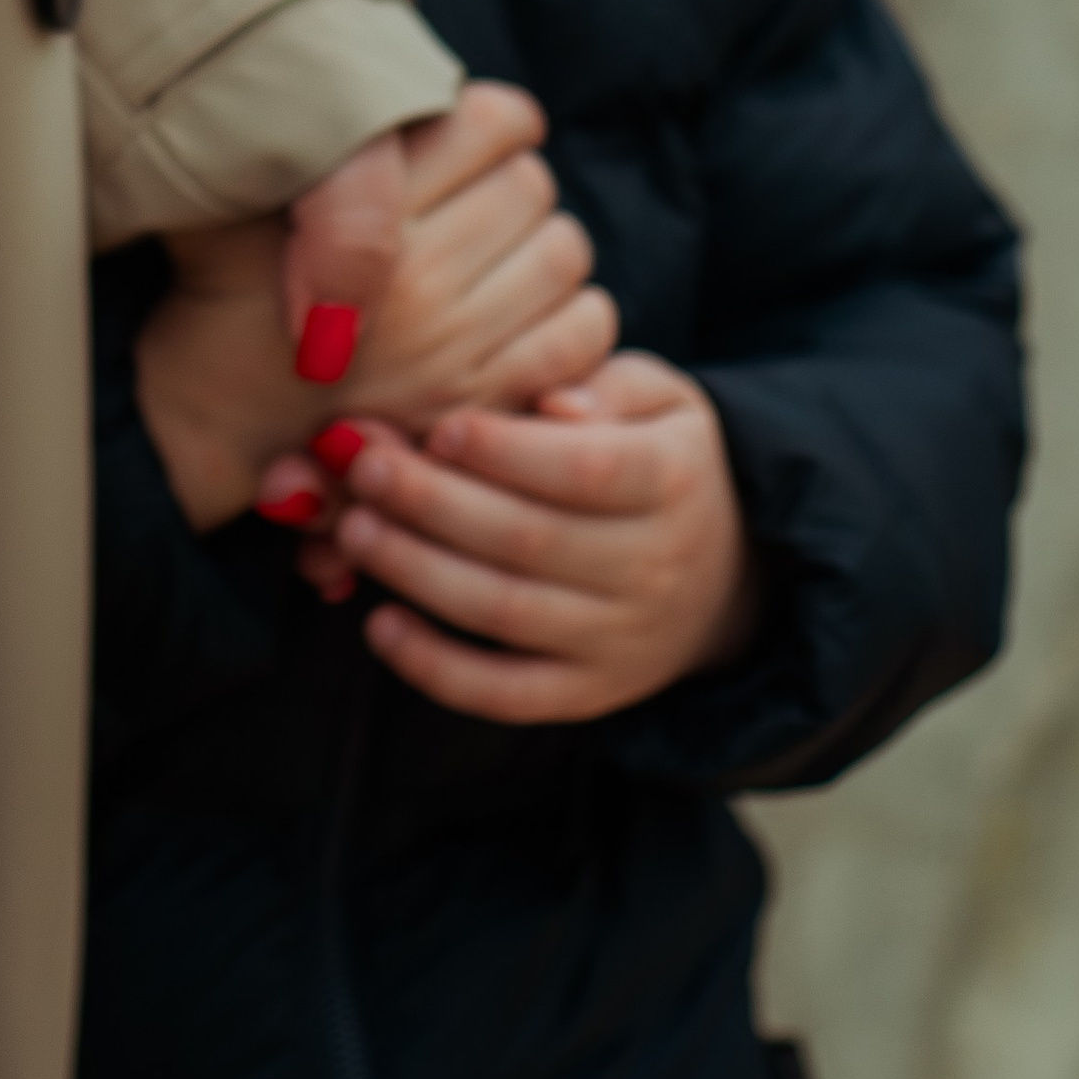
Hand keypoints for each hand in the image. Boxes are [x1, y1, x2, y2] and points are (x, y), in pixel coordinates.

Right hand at [135, 85, 615, 529]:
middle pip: (531, 187)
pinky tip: (527, 312)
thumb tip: (359, 84)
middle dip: (512, 184)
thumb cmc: (221, 300)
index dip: (492, 120)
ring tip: (498, 256)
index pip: (493, 122)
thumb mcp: (233, 200)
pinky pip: (580, 334)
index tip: (470, 137)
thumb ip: (295, 148)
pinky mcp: (484, 405)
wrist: (212, 429)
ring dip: (542, 247)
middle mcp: (418, 279)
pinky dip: (571, 315)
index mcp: (367, 212)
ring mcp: (456, 349)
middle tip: (475, 200)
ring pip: (564, 255)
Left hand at [314, 348, 760, 722]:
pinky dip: (439, 670)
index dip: (504, 450)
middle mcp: (654, 566)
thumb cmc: (656, 456)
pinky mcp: (588, 692)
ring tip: (354, 531)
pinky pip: (508, 694)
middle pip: (531, 540)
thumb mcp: (658, 400)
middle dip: (434, 504)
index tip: (438, 426)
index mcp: (672, 479)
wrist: (723, 575)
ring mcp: (621, 639)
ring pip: (507, 613)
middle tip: (363, 468)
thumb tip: (554, 400)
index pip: (585, 469)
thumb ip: (606, 384)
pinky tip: (381, 626)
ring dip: (419, 574)